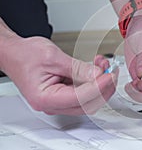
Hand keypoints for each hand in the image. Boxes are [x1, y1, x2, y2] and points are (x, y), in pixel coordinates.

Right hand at [0, 19, 116, 114]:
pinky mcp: (64, 95)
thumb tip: (99, 75)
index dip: (98, 87)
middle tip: (111, 70)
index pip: (80, 98)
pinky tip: (96, 68)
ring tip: (103, 64)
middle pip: (87, 103)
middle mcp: (53, 104)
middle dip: (103, 87)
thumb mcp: (54, 58)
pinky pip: (84, 92)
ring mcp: (59, 101)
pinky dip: (93, 81)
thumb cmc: (25, 55)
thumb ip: (78, 69)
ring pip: (88, 99)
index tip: (109, 75)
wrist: (15, 53)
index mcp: (46, 98)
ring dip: (100, 83)